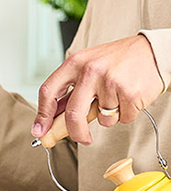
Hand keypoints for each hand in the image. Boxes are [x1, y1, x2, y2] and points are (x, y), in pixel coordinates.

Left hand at [32, 35, 163, 144]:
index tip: (39, 130)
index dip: (42, 115)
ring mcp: (110, 82)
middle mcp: (90, 71)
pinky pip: (122, 119)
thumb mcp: (87, 66)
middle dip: (75, 133)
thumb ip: (70, 90)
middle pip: (73, 114)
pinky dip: (125, 114)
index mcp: (75, 62)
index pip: (48, 91)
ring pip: (102, 119)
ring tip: (116, 98)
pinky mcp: (130, 94)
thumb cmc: (117, 60)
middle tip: (81, 139)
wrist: (152, 51)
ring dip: (108, 116)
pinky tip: (129, 98)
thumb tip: (50, 119)